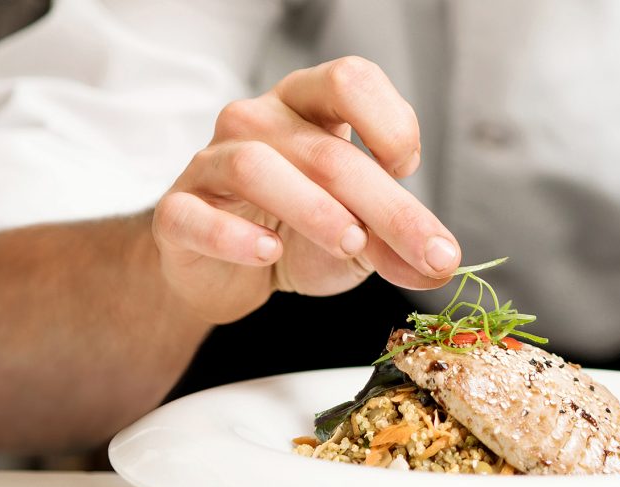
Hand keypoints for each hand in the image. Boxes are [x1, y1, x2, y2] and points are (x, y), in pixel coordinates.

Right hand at [152, 56, 459, 323]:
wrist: (226, 273)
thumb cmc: (299, 234)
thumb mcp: (363, 238)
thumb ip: (401, 245)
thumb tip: (443, 265)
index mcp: (310, 107)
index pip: (350, 80)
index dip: (390, 121)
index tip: (408, 169)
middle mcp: (259, 121)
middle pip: (325, 149)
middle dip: (386, 204)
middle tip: (426, 252)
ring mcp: (213, 162)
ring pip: (258, 167)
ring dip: (314, 209)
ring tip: (351, 243)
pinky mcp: (177, 212)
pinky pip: (196, 215)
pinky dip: (235, 237)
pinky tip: (269, 253)